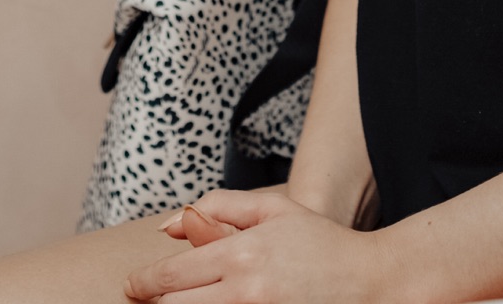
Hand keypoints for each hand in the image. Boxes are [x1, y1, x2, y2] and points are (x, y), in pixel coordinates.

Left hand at [126, 188, 378, 303]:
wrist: (371, 282)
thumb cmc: (320, 243)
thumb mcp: (272, 209)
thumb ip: (219, 208)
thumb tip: (169, 224)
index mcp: (241, 254)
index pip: (173, 276)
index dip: (144, 285)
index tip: (131, 288)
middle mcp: (246, 292)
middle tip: (144, 302)